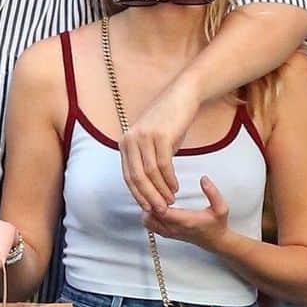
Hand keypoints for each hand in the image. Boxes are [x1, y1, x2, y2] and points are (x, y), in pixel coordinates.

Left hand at [120, 73, 198, 214]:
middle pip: (137, 178)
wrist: (182, 96)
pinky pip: (163, 165)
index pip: (128, 176)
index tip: (148, 208)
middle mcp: (130, 140)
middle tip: (160, 210)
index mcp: (125, 144)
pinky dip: (169, 179)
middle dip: (149, 197)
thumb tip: (148, 187)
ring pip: (150, 174)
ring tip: (170, 200)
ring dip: (161, 190)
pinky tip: (175, 187)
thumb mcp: (151, 142)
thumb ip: (146, 161)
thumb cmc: (168, 122)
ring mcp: (144, 137)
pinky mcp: (160, 136)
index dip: (138, 195)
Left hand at [143, 176, 230, 251]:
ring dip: (148, 209)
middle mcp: (174, 228)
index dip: (156, 199)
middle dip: (149, 202)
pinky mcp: (167, 234)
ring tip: (155, 197)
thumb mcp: (221, 208)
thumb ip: (213, 193)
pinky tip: (157, 205)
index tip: (158, 188)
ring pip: (148, 222)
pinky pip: (151, 226)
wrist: (216, 242)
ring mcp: (169, 232)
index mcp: (186, 221)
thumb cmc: (217, 224)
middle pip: (150, 216)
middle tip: (153, 189)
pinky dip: (149, 215)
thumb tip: (203, 179)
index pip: (162, 212)